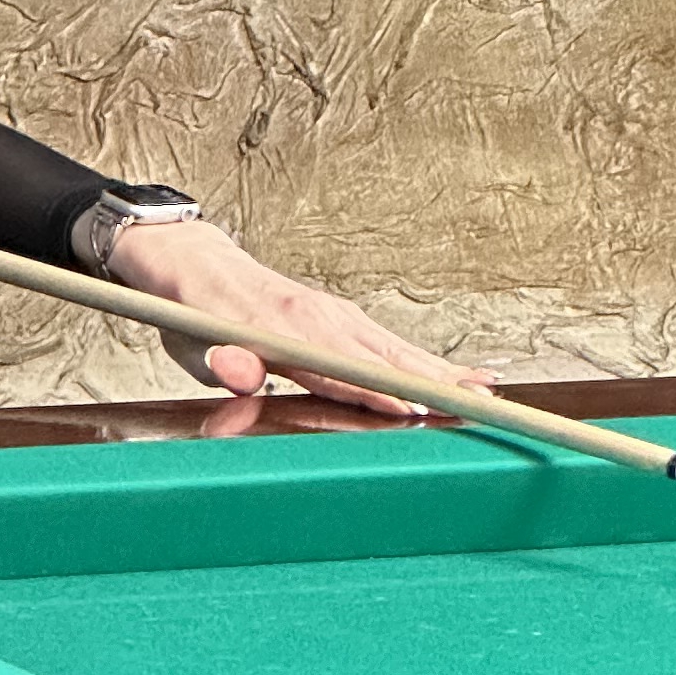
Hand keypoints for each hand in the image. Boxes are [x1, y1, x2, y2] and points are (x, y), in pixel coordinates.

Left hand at [104, 215, 494, 421]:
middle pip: (381, 357)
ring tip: (484, 392)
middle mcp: (319, 317)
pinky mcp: (343, 320)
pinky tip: (457, 376)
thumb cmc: (194, 317)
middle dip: (428, 380)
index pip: (335, 368)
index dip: (372, 391)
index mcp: (282, 328)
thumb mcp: (191, 343)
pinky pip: (390, 344)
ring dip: (439, 370)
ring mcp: (336, 316)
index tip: (409, 408)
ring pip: (395, 349)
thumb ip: (218, 360)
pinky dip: (425, 360)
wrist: (198, 266)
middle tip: (477, 403)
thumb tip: (240, 373)